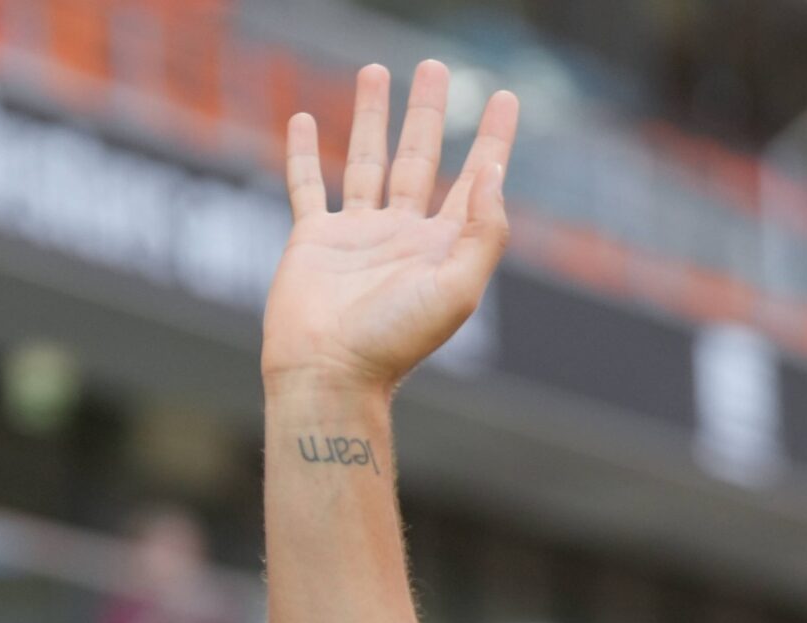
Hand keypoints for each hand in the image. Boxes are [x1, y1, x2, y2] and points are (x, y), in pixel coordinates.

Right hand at [262, 62, 518, 393]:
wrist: (330, 372)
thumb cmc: (396, 341)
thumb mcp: (457, 291)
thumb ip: (483, 233)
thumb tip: (494, 173)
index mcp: (444, 247)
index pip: (477, 180)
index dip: (494, 139)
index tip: (506, 97)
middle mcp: (404, 235)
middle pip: (421, 157)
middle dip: (429, 112)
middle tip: (435, 67)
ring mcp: (358, 235)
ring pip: (366, 160)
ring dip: (370, 116)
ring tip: (374, 71)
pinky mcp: (314, 240)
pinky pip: (308, 186)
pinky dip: (302, 153)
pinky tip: (300, 118)